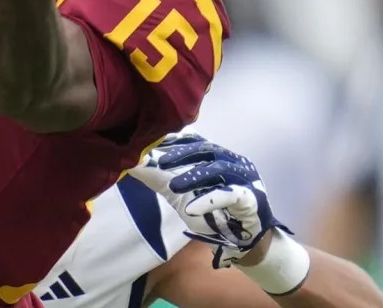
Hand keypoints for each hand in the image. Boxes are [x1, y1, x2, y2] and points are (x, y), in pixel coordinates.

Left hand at [130, 134, 290, 268]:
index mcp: (218, 157)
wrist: (244, 241)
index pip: (196, 141)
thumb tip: (132, 166)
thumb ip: (160, 180)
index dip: (176, 141)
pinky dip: (209, 200)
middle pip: (207, 149)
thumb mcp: (182, 195)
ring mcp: (244, 179)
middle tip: (160, 162)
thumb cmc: (214, 213)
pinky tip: (191, 208)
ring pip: (219, 168)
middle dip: (183, 154)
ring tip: (173, 185)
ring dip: (194, 175)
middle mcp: (233, 162)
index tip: (154, 143)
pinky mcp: (250, 199)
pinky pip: (229, 195)